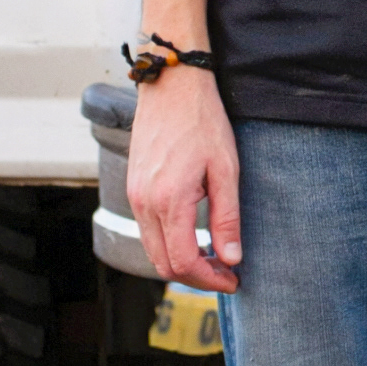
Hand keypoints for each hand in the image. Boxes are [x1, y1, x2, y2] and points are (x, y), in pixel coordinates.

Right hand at [127, 65, 241, 292]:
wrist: (172, 85)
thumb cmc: (203, 121)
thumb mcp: (226, 169)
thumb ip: (227, 217)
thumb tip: (232, 258)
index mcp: (169, 200)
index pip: (183, 261)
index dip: (209, 279)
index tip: (233, 279)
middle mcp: (144, 203)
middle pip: (163, 264)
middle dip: (196, 276)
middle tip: (226, 273)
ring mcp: (134, 196)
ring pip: (152, 250)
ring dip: (181, 261)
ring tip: (214, 257)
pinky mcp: (133, 188)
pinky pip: (146, 231)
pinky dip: (168, 244)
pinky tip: (193, 236)